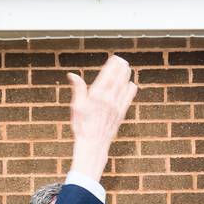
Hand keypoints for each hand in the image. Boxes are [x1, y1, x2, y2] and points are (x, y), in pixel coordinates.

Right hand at [67, 55, 136, 179]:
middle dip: (121, 69)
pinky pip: (128, 99)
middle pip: (117, 79)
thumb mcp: (76, 107)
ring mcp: (116, 107)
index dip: (112, 66)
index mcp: (96, 96)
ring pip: (124, 87)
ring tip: (127, 69)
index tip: (115, 58)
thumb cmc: (82, 127)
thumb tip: (72, 75)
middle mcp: (108, 100)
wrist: (93, 145)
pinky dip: (130, 90)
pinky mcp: (121, 114)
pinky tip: (131, 85)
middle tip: (123, 60)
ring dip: (126, 77)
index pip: (107, 76)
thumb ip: (78, 89)